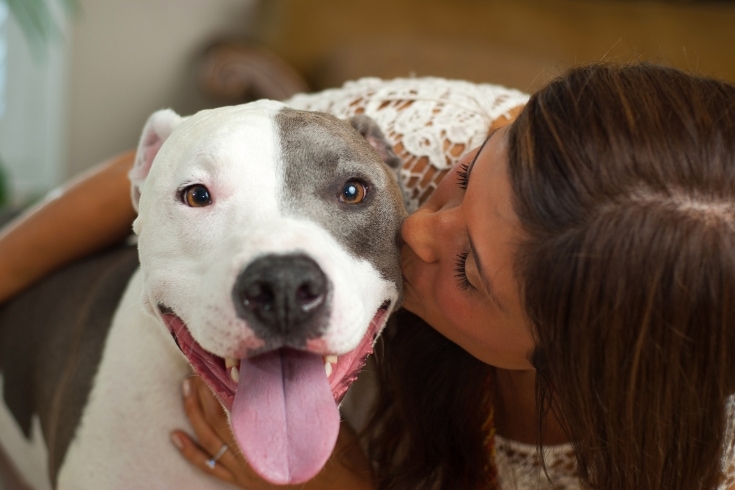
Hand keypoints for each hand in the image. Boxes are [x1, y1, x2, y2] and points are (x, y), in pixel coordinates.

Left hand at [171, 375, 373, 488]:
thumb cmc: (339, 457)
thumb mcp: (325, 422)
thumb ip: (307, 399)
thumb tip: (300, 368)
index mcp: (275, 436)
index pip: (241, 403)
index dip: (225, 382)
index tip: (218, 362)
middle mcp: (255, 454)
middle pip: (219, 417)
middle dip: (206, 390)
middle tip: (198, 367)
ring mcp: (246, 470)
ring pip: (209, 437)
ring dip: (194, 411)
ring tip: (186, 387)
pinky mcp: (243, 482)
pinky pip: (210, 465)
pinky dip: (190, 450)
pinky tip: (176, 436)